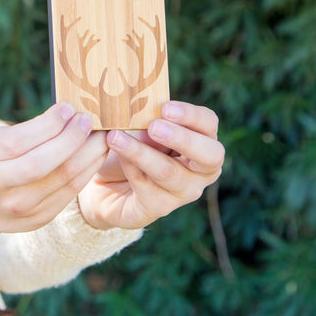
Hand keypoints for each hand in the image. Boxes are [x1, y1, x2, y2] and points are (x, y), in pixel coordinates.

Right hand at [0, 103, 108, 251]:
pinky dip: (88, 169)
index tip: (67, 108)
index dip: (47, 125)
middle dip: (70, 139)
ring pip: (61, 179)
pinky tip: (96, 153)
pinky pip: (71, 191)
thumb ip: (22, 128)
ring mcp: (17, 207)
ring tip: (100, 135)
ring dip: (87, 153)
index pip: (16, 142)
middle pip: (38, 164)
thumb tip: (69, 111)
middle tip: (87, 120)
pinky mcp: (39, 218)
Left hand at [77, 101, 223, 230]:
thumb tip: (141, 111)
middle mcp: (201, 170)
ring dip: (142, 153)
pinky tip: (115, 154)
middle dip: (182, 139)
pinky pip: (146, 187)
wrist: (105, 184)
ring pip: (170, 172)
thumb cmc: (130, 146)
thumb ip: (146, 120)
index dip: (191, 116)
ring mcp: (183, 192)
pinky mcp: (160, 208)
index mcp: (202, 142)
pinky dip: (129, 167)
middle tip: (154, 126)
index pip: (209, 124)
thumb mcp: (137, 128)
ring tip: (116, 137)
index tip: (165, 108)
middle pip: (210, 155)